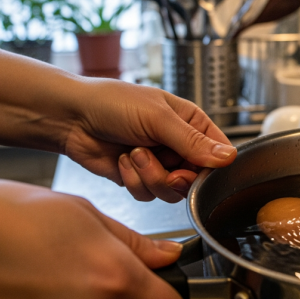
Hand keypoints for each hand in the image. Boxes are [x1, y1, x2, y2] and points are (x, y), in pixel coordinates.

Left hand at [63, 79, 236, 202]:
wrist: (72, 117)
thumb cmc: (112, 103)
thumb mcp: (158, 118)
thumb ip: (193, 141)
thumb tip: (228, 157)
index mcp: (190, 124)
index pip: (218, 153)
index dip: (211, 167)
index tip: (195, 168)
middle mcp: (178, 145)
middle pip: (196, 179)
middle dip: (175, 176)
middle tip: (162, 165)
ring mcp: (158, 163)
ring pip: (172, 192)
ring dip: (151, 177)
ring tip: (134, 154)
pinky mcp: (138, 179)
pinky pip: (148, 195)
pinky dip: (134, 182)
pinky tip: (122, 161)